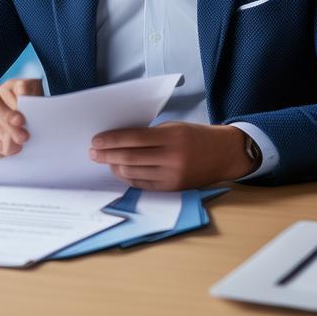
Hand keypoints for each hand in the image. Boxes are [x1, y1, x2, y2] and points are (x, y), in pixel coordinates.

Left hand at [88, 123, 254, 190]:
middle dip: (107, 155)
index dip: (111, 140)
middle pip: (130, 157)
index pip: (133, 138)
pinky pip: (143, 184)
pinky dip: (128, 177)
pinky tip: (120, 170)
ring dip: (115, 167)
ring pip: (134, 173)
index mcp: (172, 137)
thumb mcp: (174, 127)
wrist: (223, 154)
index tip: (96, 140)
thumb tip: (118, 140)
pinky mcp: (173, 188)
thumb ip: (149, 135)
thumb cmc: (195, 136)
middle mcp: (172, 157)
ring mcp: (173, 175)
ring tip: (105, 161)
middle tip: (93, 153)